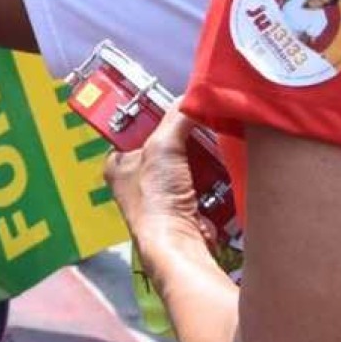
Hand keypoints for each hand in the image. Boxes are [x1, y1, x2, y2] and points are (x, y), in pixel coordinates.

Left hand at [102, 108, 218, 253]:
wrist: (179, 243)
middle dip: (186, 139)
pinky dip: (215, 177)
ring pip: (189, 165)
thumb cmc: (155, 200)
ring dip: (204, 158)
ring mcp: (164, 196)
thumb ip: (177, 118)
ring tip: (215, 144)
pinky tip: (222, 168)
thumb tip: (191, 98)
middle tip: (201, 125)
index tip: (174, 108)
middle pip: (166, 147)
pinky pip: (205, 184)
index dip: (153, 119)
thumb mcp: (163, 145)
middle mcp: (137, 182)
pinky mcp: (188, 208)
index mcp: (118, 165)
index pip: (133, 131)